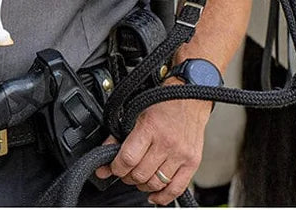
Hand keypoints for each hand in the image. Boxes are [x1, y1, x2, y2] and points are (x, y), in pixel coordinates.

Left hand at [94, 95, 211, 205]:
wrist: (191, 98)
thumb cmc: (163, 103)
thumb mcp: (137, 113)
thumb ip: (119, 136)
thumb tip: (103, 159)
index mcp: (151, 128)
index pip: (127, 159)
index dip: (116, 168)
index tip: (113, 167)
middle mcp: (167, 143)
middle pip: (140, 175)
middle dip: (128, 176)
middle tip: (127, 170)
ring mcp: (181, 154)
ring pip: (154, 184)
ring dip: (143, 185)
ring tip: (140, 176)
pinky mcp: (192, 162)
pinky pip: (176, 189)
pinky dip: (162, 197)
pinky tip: (154, 194)